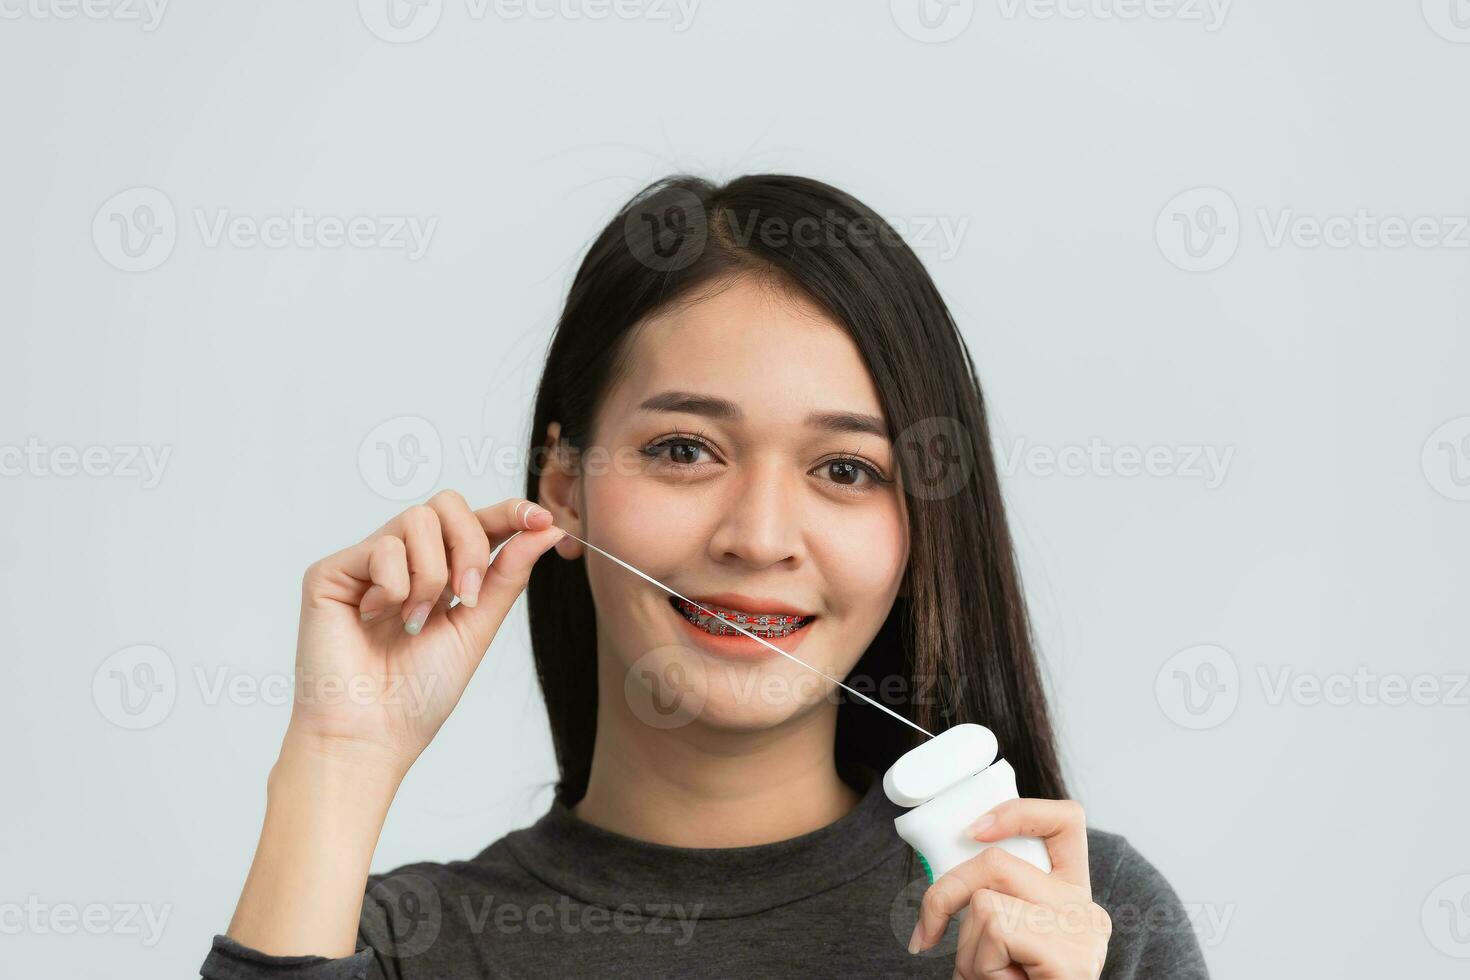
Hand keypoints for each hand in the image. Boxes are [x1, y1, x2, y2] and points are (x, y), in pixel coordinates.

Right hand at [286, 492, 564, 774]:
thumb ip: (507, 575)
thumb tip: (546, 531)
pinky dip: (393, 588)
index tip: (541, 519)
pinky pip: (381, 546)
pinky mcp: (331, 572)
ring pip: (417, 519)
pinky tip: (375, 619)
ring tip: (414, 621)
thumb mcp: (476, 627)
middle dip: (469, 546)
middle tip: (464, 597)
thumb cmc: (418, 692)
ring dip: (430, 575)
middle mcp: (402, 561)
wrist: (372, 733)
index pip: (475, 523)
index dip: (509, 512)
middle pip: (447, 505)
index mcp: (440, 573)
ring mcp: (365, 563)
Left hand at [910, 799, 1110, 978]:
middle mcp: (1085, 907)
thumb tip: (952, 861)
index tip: (973, 830)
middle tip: (929, 937)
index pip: (1065, 821)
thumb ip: (992, 898)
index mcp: (1069, 895)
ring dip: (967, 950)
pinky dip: (980, 964)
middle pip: (997, 860)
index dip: (1019, 810)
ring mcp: (1083, 931)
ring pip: (986, 901)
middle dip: (946, 895)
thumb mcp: (998, 937)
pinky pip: (995, 928)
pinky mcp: (1070, 955)